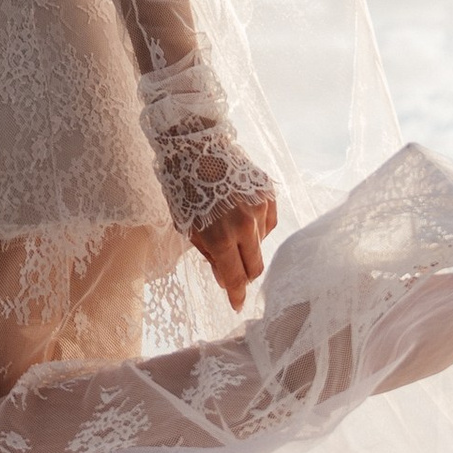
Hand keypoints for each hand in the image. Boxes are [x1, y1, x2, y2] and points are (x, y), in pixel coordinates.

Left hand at [192, 190, 275, 313]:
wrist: (196, 148)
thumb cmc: (184, 188)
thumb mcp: (187, 228)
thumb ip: (209, 255)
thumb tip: (226, 279)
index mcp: (221, 238)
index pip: (236, 278)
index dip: (237, 295)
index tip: (237, 304)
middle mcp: (245, 226)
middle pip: (255, 267)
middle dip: (245, 275)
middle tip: (234, 272)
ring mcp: (259, 209)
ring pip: (261, 245)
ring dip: (248, 247)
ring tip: (230, 229)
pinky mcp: (268, 194)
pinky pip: (269, 224)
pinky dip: (257, 228)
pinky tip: (243, 218)